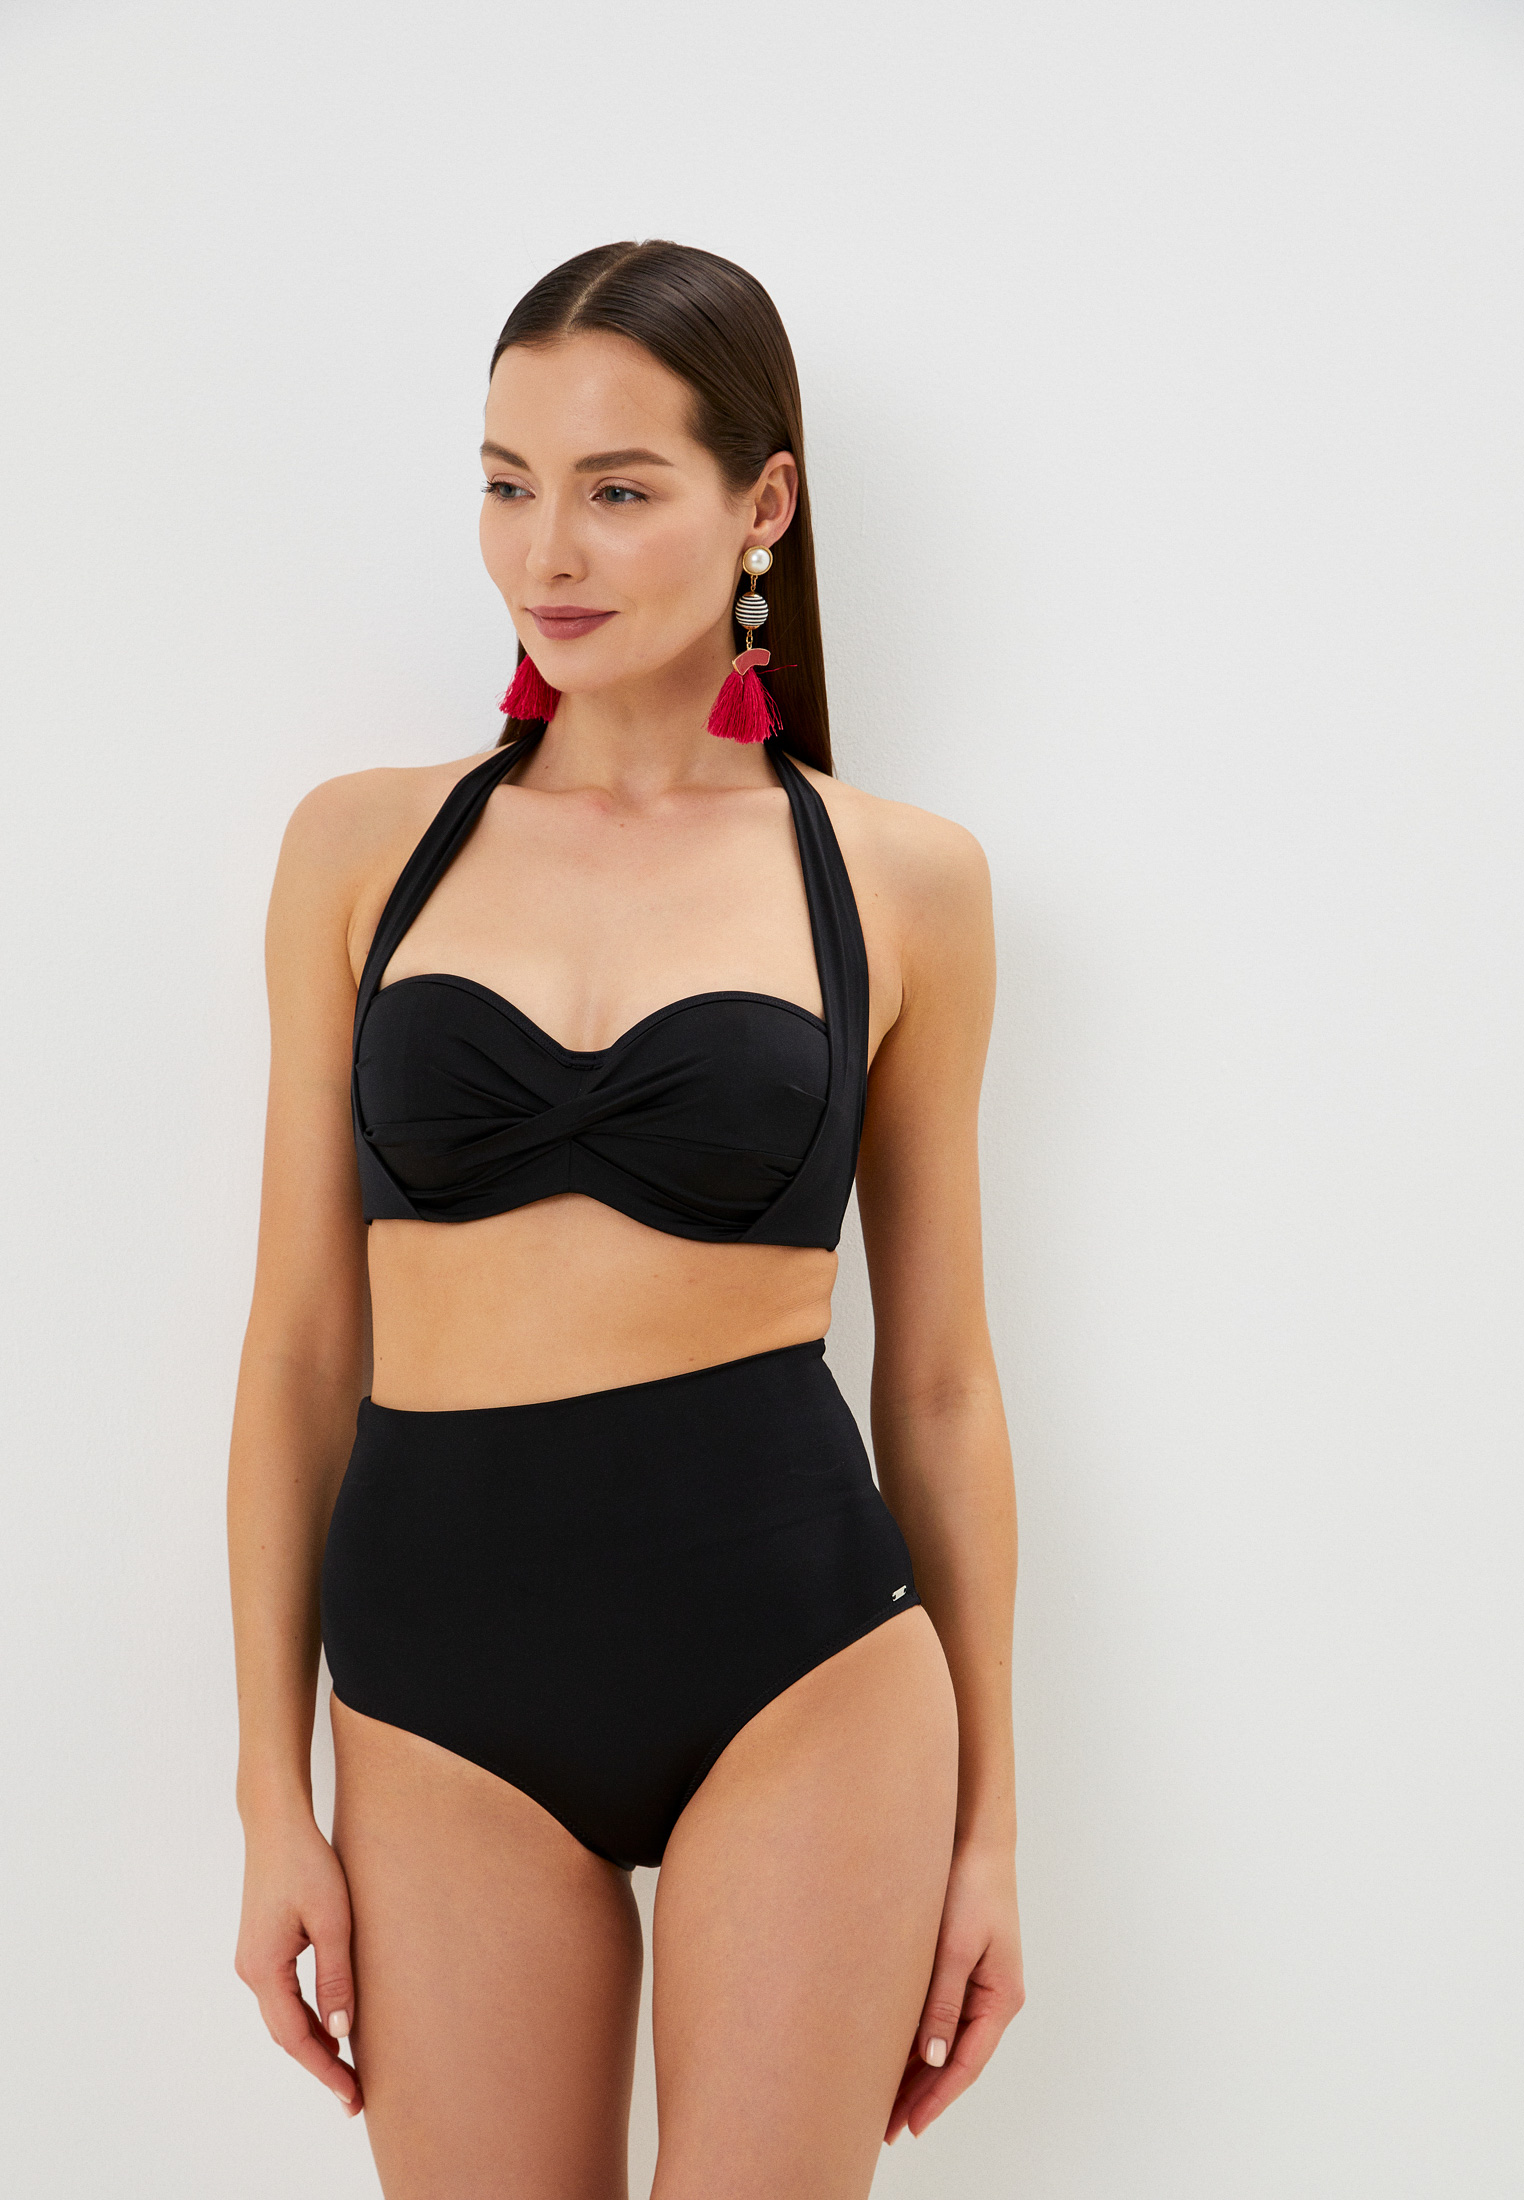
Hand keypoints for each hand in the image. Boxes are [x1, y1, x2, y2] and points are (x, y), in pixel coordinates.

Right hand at [234, 1810, 363, 2117]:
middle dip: (320, 2066)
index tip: (352, 2096)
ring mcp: (253, 1959)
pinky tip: (330, 2026)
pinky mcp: (262, 1947)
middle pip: (286, 2035)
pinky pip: (283, 1997)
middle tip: (354, 2096)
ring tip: (348, 2070)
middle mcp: (251, 1971)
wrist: (276, 1823)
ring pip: (284, 2018)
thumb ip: (336, 1977)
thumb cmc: (307, 1863)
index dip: (325, 2070)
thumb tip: (342, 2033)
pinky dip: (305, 2018)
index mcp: (263, 1969)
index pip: (296, 2038)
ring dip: (313, 2044)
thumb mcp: (332, 1920)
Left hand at [885, 1835, 1024, 2143]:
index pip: (966, 2063)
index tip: (910, 2126)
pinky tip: (896, 2057)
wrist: (976, 1840)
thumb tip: (931, 2057)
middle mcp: (993, 1999)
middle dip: (923, 2095)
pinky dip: (920, 2041)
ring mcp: (979, 1985)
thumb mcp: (954, 1947)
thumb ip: (942, 2002)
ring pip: (947, 2042)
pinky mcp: (963, 1969)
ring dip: (919, 2072)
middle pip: (956, 2060)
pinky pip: (941, 2017)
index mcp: (1001, 1998)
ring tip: (885, 2104)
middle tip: (887, 2128)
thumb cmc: (970, 1887)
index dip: (938, 2098)